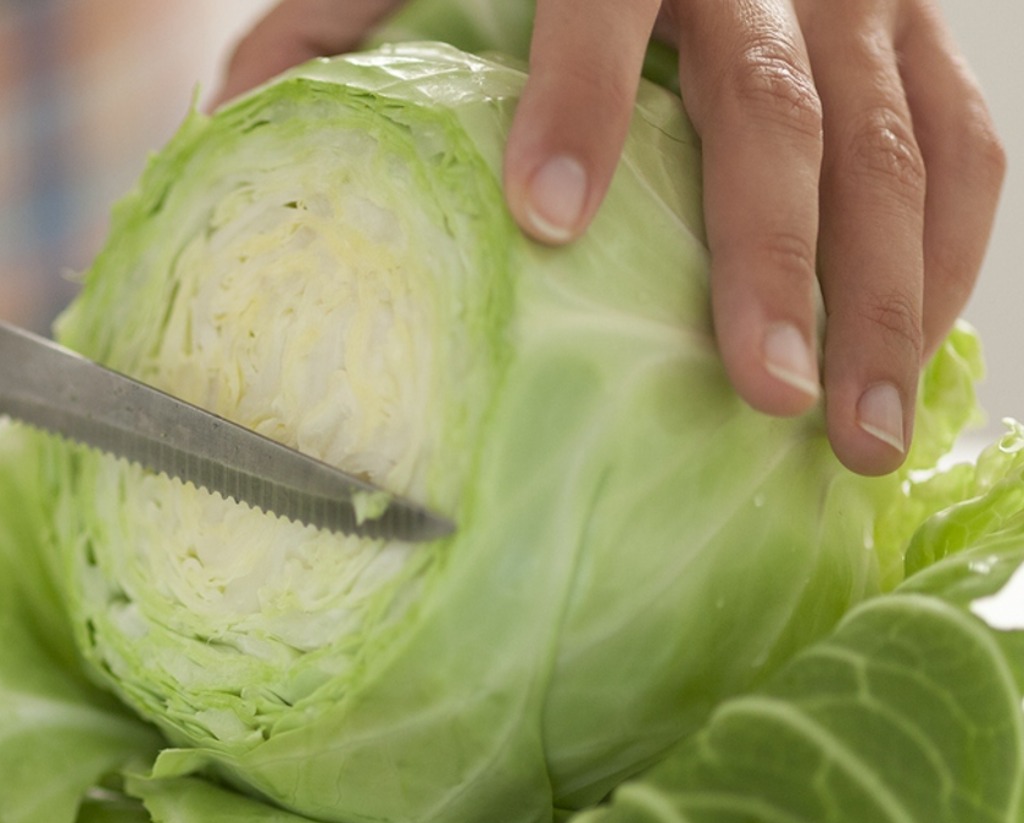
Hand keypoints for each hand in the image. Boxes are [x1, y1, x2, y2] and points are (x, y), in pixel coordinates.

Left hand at [219, 0, 1005, 475]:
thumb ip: (320, 28)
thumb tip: (218, 139)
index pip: (598, 4)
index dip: (579, 103)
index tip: (550, 219)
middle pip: (777, 103)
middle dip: (774, 257)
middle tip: (765, 394)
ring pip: (898, 139)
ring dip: (885, 293)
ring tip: (855, 435)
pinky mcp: (907, 28)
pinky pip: (961, 140)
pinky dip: (948, 253)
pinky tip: (913, 353)